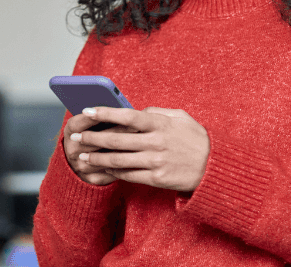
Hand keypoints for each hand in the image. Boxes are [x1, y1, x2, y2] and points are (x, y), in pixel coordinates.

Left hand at [73, 106, 209, 192]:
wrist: (214, 167)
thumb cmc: (195, 139)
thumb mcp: (181, 117)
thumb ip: (157, 112)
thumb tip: (137, 110)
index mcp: (160, 124)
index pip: (127, 116)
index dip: (105, 112)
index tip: (87, 111)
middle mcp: (155, 142)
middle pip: (116, 139)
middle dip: (92, 138)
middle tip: (76, 137)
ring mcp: (155, 162)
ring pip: (118, 160)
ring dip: (97, 158)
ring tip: (83, 157)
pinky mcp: (156, 179)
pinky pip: (129, 175)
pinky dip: (113, 172)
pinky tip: (103, 169)